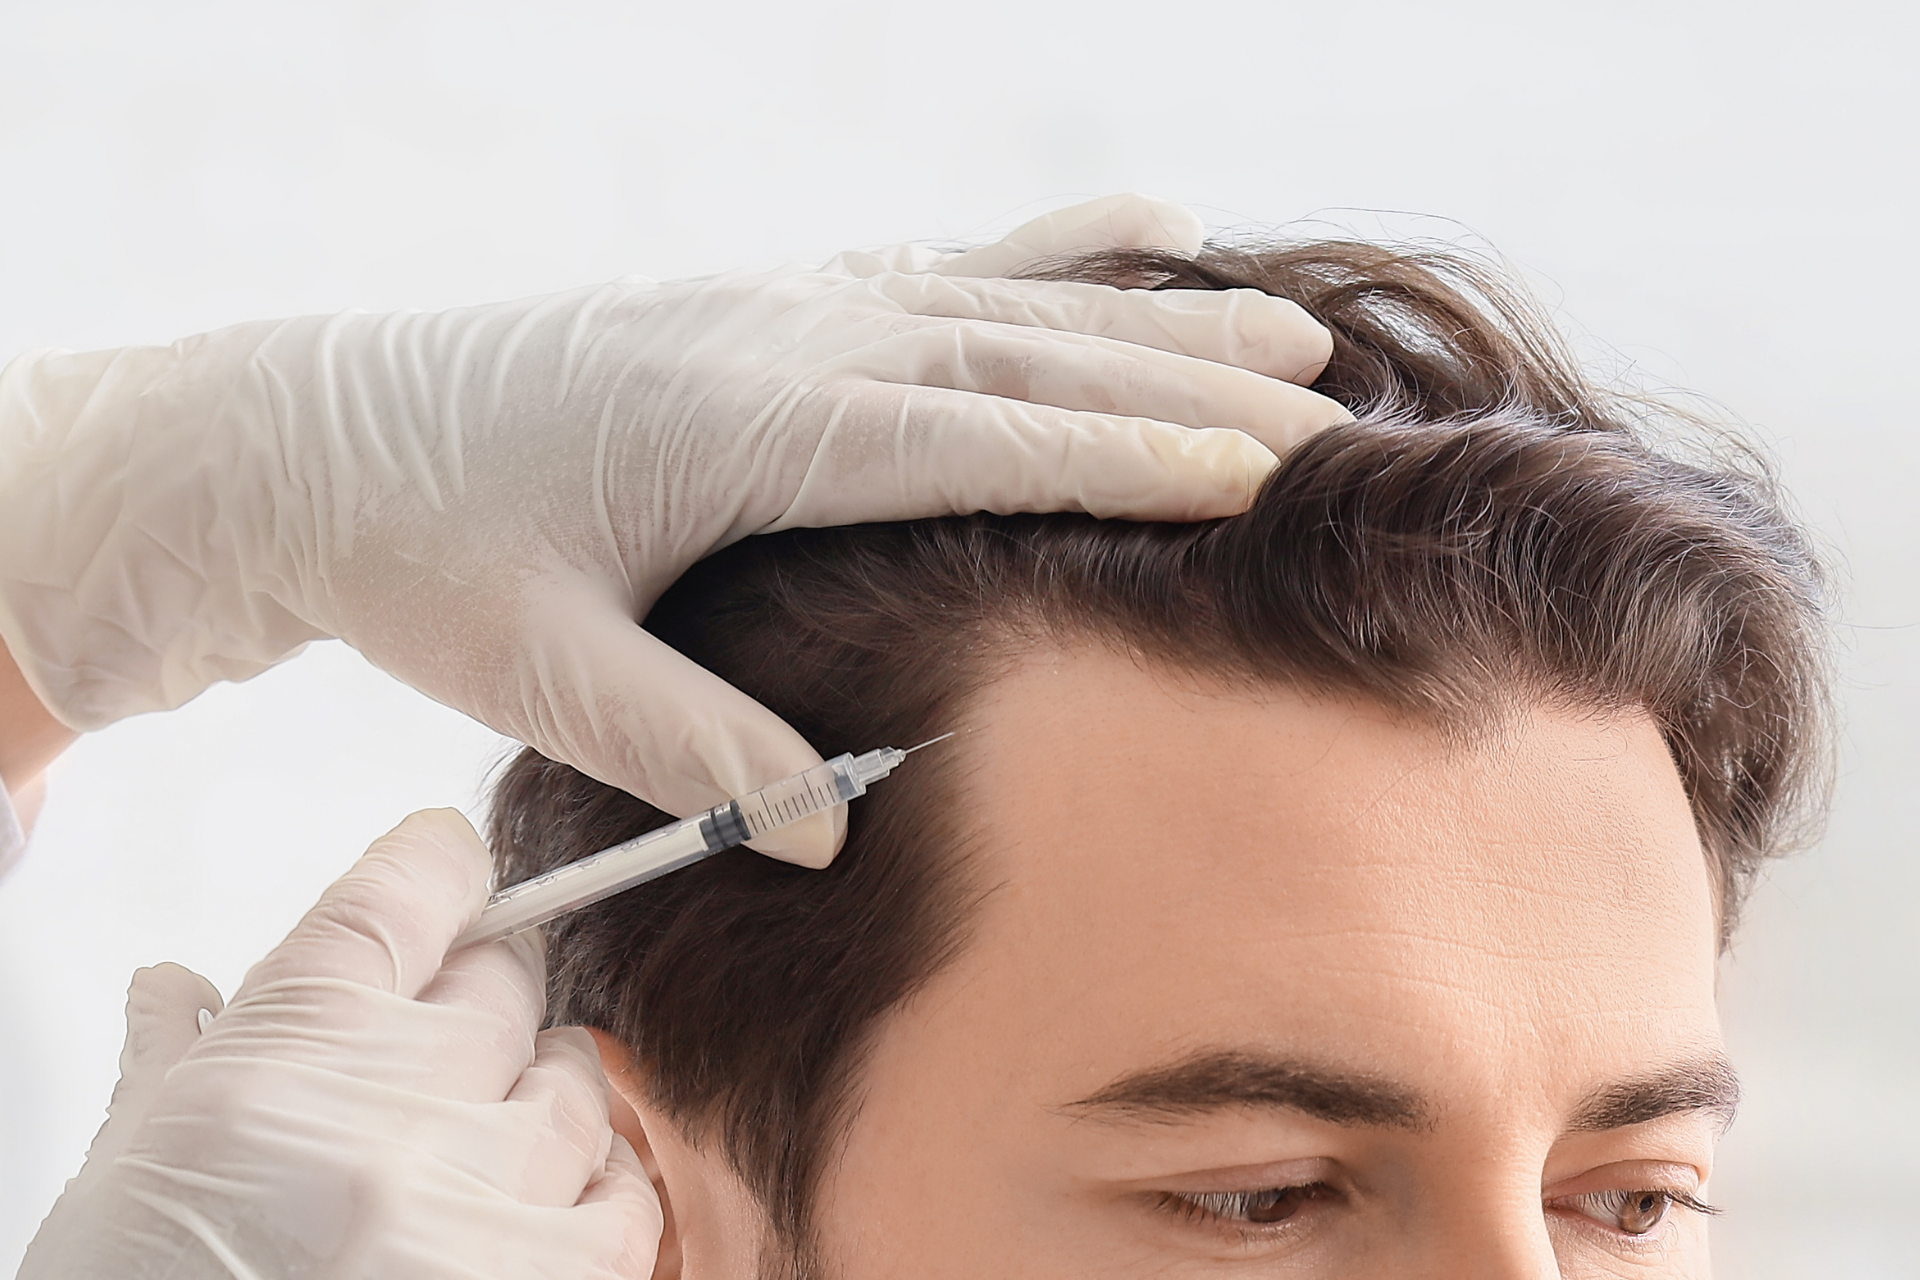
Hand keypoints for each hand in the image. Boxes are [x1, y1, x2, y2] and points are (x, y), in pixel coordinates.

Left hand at [0, 194, 1344, 864]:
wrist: (314, 437)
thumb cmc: (421, 556)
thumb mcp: (532, 670)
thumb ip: (686, 744)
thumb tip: (829, 827)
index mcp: (743, 425)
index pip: (975, 439)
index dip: (1123, 457)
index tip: (1259, 475)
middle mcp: (786, 341)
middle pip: (1026, 358)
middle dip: (1190, 389)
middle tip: (1332, 422)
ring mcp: (784, 305)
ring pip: (1008, 300)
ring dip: (1156, 318)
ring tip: (1297, 333)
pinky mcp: (772, 303)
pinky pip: (946, 267)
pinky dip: (1059, 252)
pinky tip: (1145, 229)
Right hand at [18, 809, 660, 1279]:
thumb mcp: (129, 1181)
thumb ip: (174, 1061)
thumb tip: (180, 982)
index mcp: (290, 1050)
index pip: (412, 885)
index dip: (445, 870)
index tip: (455, 882)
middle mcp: (404, 1101)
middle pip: (507, 977)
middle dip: (476, 1010)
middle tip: (432, 1073)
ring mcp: (492, 1192)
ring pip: (575, 1076)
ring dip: (534, 1106)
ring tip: (465, 1173)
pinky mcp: (565, 1279)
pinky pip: (625, 1189)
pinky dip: (588, 1199)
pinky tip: (524, 1232)